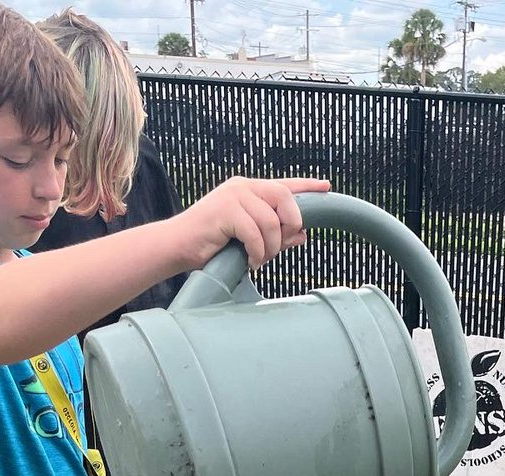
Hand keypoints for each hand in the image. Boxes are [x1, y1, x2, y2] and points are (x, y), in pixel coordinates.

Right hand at [174, 176, 330, 269]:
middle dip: (289, 225)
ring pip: (271, 222)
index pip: (284, 185)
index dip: (307, 186)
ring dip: (270, 248)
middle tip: (279, 246)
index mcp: (250, 190)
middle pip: (284, 198)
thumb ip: (276, 235)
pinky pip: (255, 233)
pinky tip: (251, 261)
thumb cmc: (212, 245)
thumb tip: (302, 234)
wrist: (177, 247)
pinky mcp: (224, 210)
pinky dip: (257, 252)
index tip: (326, 188)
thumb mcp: (250, 240)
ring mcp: (232, 196)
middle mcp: (242, 187)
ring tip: (259, 259)